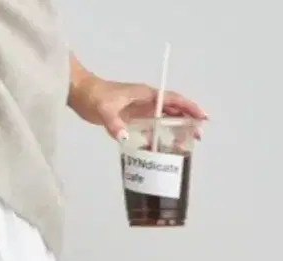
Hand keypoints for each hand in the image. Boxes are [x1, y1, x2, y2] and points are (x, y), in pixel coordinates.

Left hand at [69, 74, 207, 141]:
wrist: (81, 93)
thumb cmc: (94, 97)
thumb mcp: (104, 110)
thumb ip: (114, 124)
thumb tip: (124, 138)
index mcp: (145, 94)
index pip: (172, 100)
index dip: (188, 107)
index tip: (201, 116)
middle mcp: (146, 101)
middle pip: (172, 109)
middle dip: (187, 120)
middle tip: (198, 135)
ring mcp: (139, 109)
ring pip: (163, 117)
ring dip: (175, 127)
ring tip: (185, 142)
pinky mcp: (131, 117)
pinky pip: (149, 125)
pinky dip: (157, 134)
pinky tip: (160, 146)